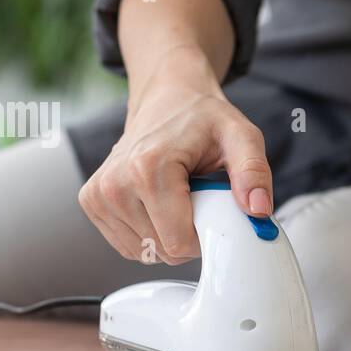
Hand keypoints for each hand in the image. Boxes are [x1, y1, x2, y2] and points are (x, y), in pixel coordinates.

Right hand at [78, 44, 271, 263]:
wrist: (167, 98)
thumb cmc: (203, 119)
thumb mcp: (241, 136)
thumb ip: (254, 172)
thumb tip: (259, 210)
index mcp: (148, 167)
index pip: (178, 244)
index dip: (204, 235)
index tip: (211, 205)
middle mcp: (115, 182)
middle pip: (162, 251)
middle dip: (187, 234)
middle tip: (195, 197)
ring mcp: (98, 194)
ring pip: (145, 252)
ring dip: (167, 234)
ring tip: (177, 196)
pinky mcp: (92, 202)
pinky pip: (129, 246)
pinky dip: (149, 233)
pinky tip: (158, 203)